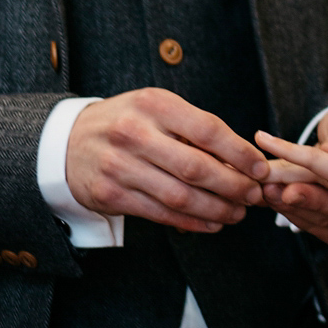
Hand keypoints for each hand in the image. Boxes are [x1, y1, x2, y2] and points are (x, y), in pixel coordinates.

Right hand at [66, 88, 268, 234]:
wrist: (68, 142)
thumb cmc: (126, 121)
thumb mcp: (155, 108)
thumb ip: (192, 127)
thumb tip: (241, 156)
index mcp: (154, 104)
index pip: (207, 129)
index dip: (239, 152)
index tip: (260, 167)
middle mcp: (136, 133)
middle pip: (196, 166)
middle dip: (233, 185)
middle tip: (254, 195)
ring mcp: (120, 166)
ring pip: (180, 195)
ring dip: (216, 209)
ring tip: (237, 213)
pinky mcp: (111, 195)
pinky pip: (160, 214)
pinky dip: (191, 222)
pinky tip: (211, 223)